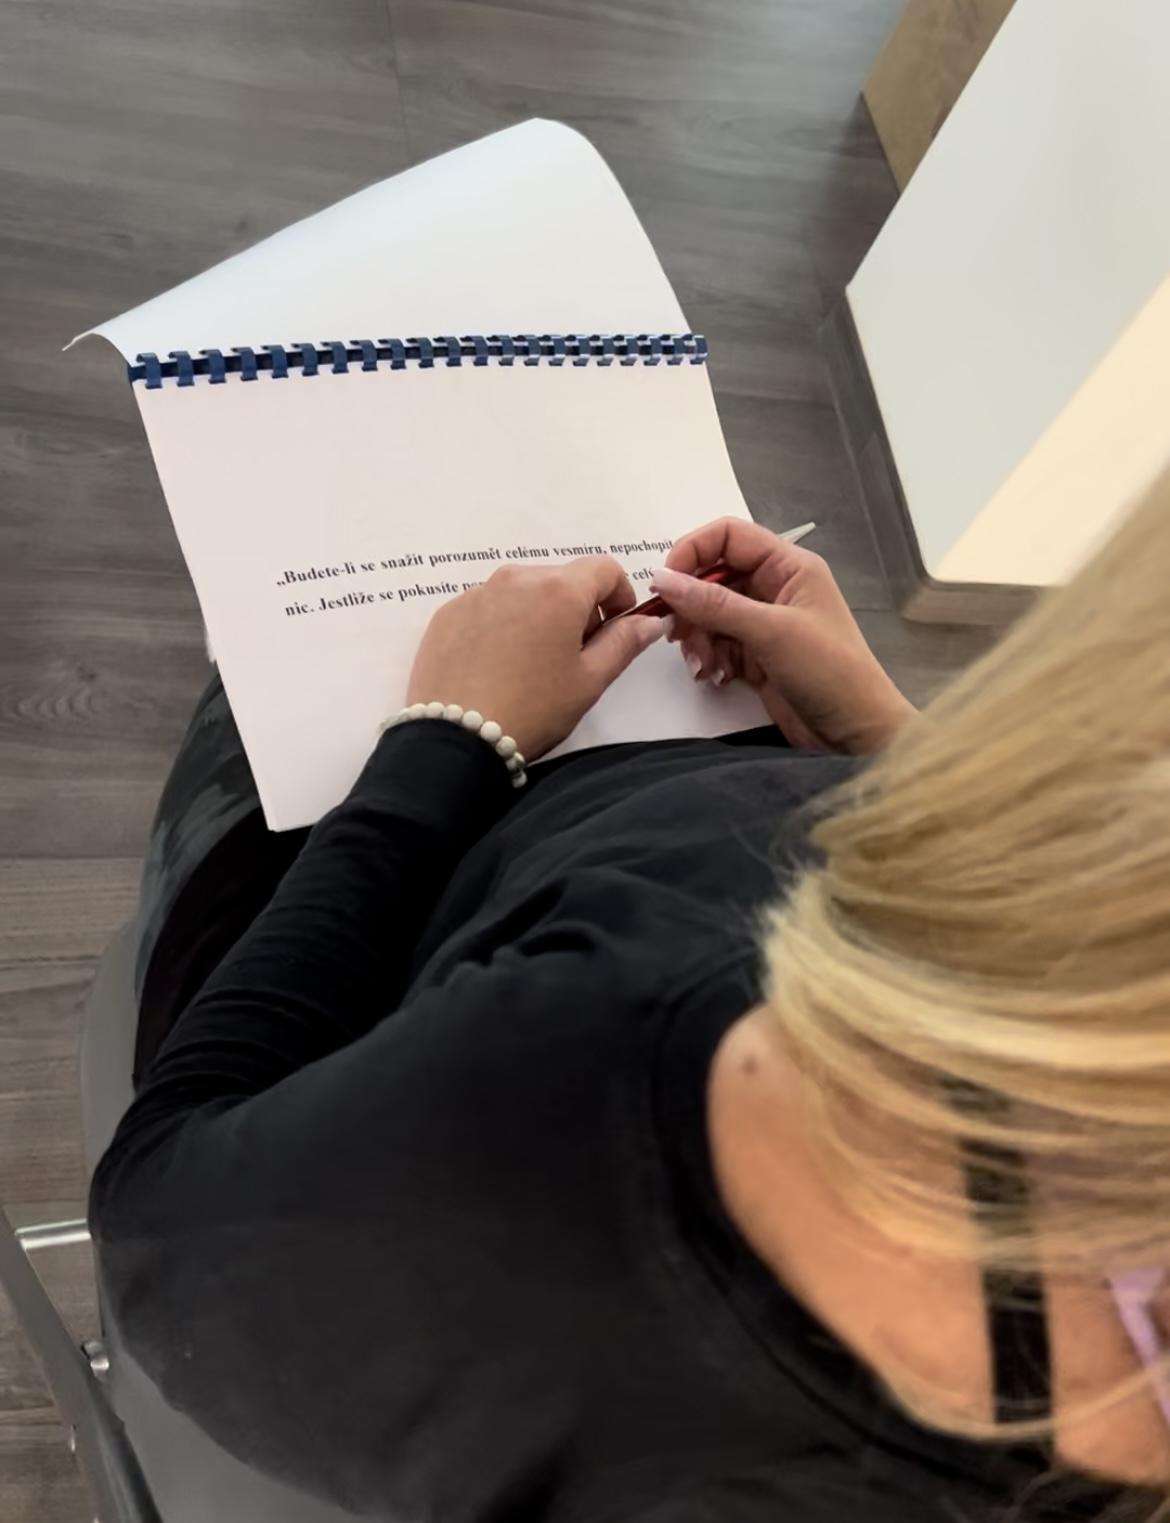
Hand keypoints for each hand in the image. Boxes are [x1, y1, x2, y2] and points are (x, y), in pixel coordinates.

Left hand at [405, 558, 663, 759]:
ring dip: (538, 614)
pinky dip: (501, 624)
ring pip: (522, 591)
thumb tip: (652, 620)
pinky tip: (496, 665)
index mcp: (559, 590)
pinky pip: (487, 606)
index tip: (615, 628)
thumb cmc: (534, 709)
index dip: (619, 595)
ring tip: (531, 662)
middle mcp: (516, 578)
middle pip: (561, 578)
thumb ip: (624, 642)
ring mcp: (477, 593)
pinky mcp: (447, 613)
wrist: (456, 738)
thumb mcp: (589, 680)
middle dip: (577, 607)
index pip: (604, 569)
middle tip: (573, 654)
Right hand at [651, 519, 914, 752]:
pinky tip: (715, 677)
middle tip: (677, 634)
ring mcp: (764, 623)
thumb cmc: (830, 672)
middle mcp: (775, 588)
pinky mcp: (756, 656)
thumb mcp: (770, 632)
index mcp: (789, 566)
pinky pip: (717, 644)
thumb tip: (663, 579)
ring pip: (710, 614)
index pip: (729, 537)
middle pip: (714, 578)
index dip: (693, 551)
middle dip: (691, 606)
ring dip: (698, 638)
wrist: (855, 734)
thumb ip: (714, 604)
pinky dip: (709, 659)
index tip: (666, 582)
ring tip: (702, 666)